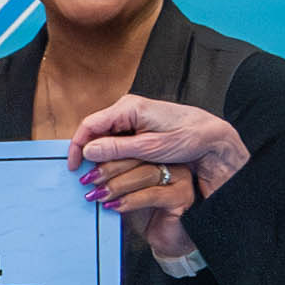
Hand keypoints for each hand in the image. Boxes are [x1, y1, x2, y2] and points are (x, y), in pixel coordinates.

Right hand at [71, 96, 248, 198]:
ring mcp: (132, 117)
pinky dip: (113, 155)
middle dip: (88, 154)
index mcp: (128, 108)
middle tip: (86, 177)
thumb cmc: (188, 137)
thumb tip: (88, 150)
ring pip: (105, 138)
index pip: (90, 125)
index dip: (77, 147)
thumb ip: (116, 149)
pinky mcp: (138, 126)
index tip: (74, 167)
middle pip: (95, 132)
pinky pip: (117, 140)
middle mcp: (127, 109)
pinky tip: (114, 169)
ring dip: (101, 157)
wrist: (211, 137)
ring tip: (100, 176)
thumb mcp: (150, 148)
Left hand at [87, 154, 198, 260]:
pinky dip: (130, 200)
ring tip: (99, 195)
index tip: (85, 162)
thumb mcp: (123, 193)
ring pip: (145, 174)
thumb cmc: (144, 214)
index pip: (132, 148)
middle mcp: (171, 162)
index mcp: (157, 155)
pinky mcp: (182, 197)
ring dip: (118, 184)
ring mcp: (180, 178)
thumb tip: (87, 169)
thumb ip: (112, 178)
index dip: (108, 154)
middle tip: (89, 179)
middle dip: (109, 168)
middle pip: (138, 158)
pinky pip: (153, 195)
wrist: (164, 239)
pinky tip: (114, 206)